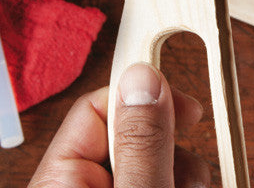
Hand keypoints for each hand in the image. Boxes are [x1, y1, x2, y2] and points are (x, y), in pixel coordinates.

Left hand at [29, 63, 210, 186]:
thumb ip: (140, 144)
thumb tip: (142, 77)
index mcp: (60, 179)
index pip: (96, 109)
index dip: (144, 100)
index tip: (186, 107)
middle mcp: (75, 186)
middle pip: (126, 135)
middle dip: (167, 144)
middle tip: (193, 167)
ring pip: (144, 161)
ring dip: (176, 169)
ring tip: (192, 186)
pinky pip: (147, 180)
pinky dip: (172, 183)